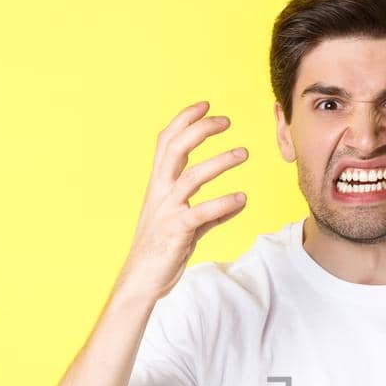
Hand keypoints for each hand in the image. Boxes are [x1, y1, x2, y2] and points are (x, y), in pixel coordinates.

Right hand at [116, 101, 248, 301]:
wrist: (142, 280)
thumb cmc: (162, 251)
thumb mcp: (187, 227)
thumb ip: (210, 213)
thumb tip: (237, 203)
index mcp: (159, 185)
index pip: (167, 142)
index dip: (185, 120)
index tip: (205, 105)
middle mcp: (160, 192)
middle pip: (176, 148)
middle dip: (200, 129)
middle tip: (226, 120)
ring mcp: (167, 210)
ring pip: (192, 177)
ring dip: (220, 162)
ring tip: (243, 153)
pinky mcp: (177, 231)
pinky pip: (202, 213)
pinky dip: (224, 204)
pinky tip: (242, 199)